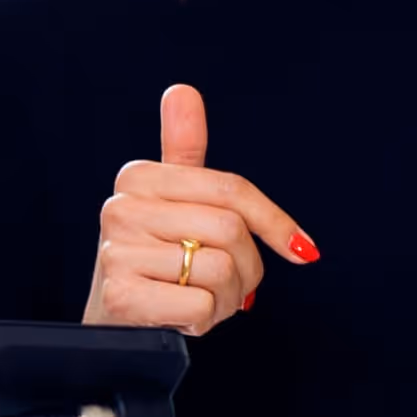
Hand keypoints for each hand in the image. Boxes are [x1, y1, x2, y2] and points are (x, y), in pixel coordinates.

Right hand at [82, 84, 314, 335]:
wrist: (114, 326)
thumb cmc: (154, 263)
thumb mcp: (170, 205)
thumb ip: (183, 151)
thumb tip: (181, 90)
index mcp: (138, 177)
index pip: (231, 190)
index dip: (274, 222)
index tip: (302, 249)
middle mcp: (121, 208)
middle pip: (230, 230)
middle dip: (246, 270)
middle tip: (227, 286)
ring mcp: (118, 252)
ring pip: (221, 270)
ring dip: (224, 299)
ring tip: (197, 300)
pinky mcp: (121, 297)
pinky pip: (201, 305)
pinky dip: (203, 321)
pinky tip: (180, 318)